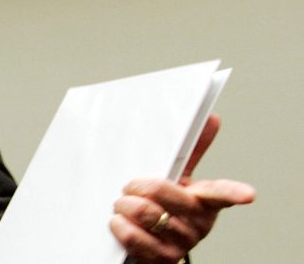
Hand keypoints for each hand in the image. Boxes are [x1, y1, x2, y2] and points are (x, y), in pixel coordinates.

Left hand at [109, 114, 255, 263]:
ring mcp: (181, 243)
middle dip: (136, 186)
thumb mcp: (179, 179)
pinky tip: (121, 223)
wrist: (152, 247)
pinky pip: (133, 236)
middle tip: (129, 188)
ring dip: (124, 205)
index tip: (248, 194)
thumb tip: (212, 118)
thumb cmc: (167, 207)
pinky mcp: (162, 259)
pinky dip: (119, 225)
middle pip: (161, 191)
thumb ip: (191, 150)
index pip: (221, 192)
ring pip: (143, 212)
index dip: (235, 192)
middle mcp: (197, 223)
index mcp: (204, 200)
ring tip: (124, 206)